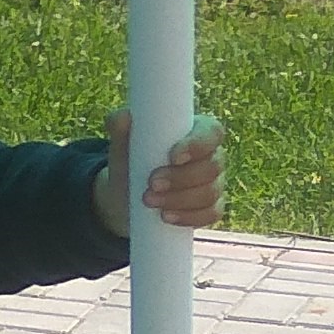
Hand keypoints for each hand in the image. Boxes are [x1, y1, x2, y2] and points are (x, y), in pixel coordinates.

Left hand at [93, 111, 226, 232]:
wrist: (126, 197)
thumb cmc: (131, 162)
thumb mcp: (122, 146)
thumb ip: (120, 127)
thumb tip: (123, 116)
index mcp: (196, 132)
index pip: (212, 132)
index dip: (198, 144)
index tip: (173, 156)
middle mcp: (211, 156)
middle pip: (212, 166)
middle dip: (181, 178)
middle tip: (152, 183)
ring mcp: (214, 184)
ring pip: (209, 193)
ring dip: (179, 199)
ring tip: (149, 201)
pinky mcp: (210, 208)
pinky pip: (211, 214)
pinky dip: (188, 217)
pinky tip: (167, 217)